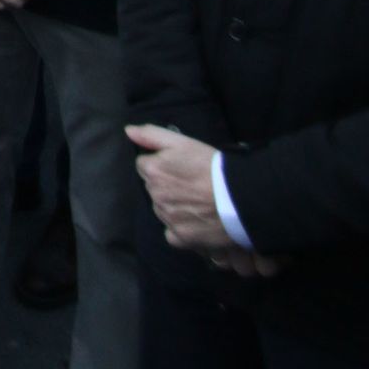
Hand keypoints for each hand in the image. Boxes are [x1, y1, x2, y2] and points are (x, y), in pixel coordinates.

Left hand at [126, 124, 279, 269]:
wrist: (239, 197)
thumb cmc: (211, 166)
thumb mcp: (182, 142)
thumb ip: (152, 135)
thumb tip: (128, 131)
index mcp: (153, 171)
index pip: (144, 165)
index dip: (162, 164)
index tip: (179, 167)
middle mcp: (155, 196)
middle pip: (153, 188)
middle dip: (166, 185)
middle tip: (190, 183)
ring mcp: (167, 218)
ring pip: (162, 210)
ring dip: (173, 205)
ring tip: (196, 201)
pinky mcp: (180, 237)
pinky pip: (172, 233)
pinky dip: (180, 228)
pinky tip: (195, 220)